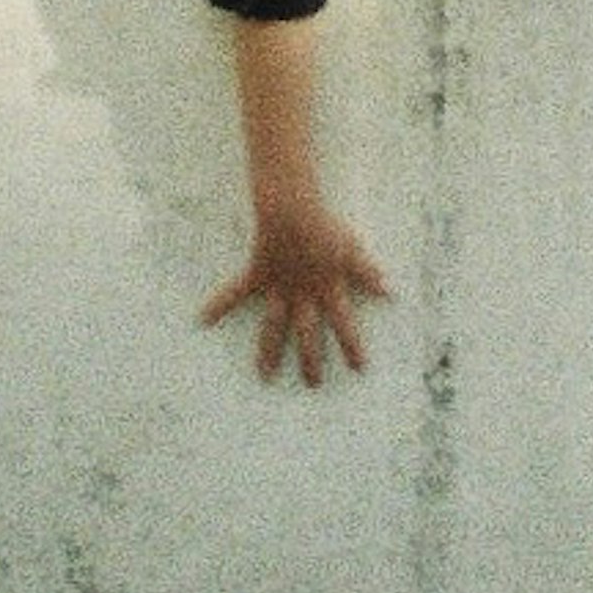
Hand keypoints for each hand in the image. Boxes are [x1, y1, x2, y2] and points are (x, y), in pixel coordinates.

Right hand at [201, 190, 393, 386]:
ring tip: (264, 376)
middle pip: (307, 334)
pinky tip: (202, 320)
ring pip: (274, 326)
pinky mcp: (258, 275)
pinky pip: (235, 293)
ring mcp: (278, 288)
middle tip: (312, 384)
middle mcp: (302, 294)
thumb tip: (391, 293)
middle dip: (310, 360)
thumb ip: (368, 271)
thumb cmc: (324, 226)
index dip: (351, 346)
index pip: (343, 323)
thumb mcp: (351, 248)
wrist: (291, 208)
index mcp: (328, 289)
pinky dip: (218, 304)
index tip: (359, 369)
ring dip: (269, 351)